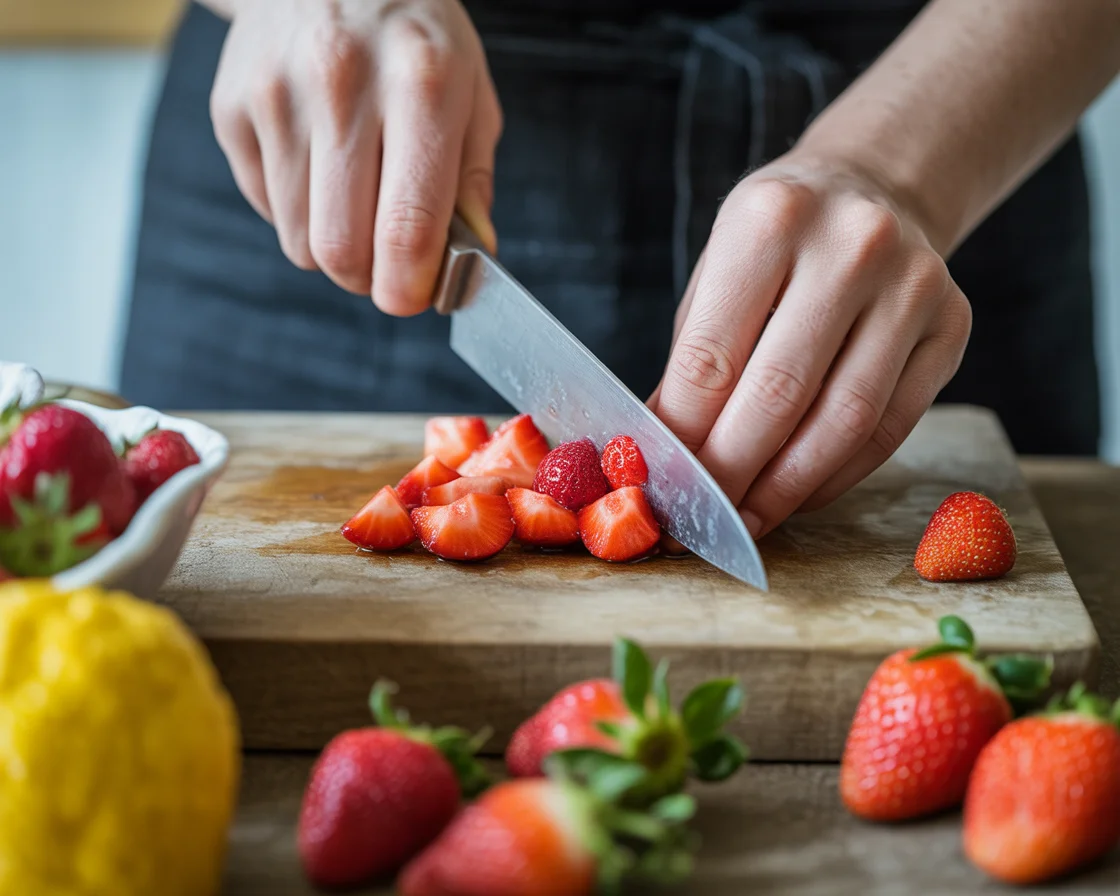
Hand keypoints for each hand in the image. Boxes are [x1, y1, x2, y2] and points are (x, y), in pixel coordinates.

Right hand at [209, 0, 500, 314]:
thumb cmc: (412, 35)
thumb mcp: (470, 92)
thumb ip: (471, 181)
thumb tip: (470, 258)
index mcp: (420, 84)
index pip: (408, 226)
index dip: (410, 287)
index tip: (415, 297)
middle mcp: (342, 84)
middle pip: (341, 249)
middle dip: (369, 278)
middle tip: (388, 265)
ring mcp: (276, 94)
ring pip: (298, 240)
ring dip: (333, 247)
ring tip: (356, 202)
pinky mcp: (231, 106)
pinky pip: (266, 208)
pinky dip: (297, 212)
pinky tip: (319, 167)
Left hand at [649, 155, 971, 537]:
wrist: (874, 190)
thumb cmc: (776, 244)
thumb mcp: (718, 275)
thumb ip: (693, 361)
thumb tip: (663, 453)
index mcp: (770, 220)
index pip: (711, 358)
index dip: (684, 437)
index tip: (666, 484)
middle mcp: (852, 245)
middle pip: (779, 395)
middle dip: (733, 472)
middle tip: (705, 514)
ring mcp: (914, 285)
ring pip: (844, 421)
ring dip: (788, 487)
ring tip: (750, 518)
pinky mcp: (952, 327)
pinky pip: (891, 428)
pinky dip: (839, 474)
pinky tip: (802, 493)